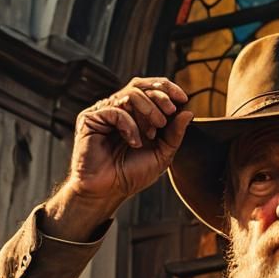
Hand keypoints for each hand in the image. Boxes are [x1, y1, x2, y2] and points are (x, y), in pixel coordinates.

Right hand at [44, 78, 193, 238]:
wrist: (107, 192)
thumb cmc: (132, 175)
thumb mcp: (161, 155)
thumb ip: (174, 135)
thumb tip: (188, 112)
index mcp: (135, 115)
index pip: (150, 89)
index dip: (167, 88)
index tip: (183, 98)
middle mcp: (119, 109)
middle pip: (140, 85)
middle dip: (160, 95)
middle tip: (170, 110)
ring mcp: (104, 112)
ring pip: (129, 94)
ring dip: (148, 109)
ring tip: (153, 132)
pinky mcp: (90, 118)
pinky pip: (115, 110)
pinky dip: (129, 125)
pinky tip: (134, 142)